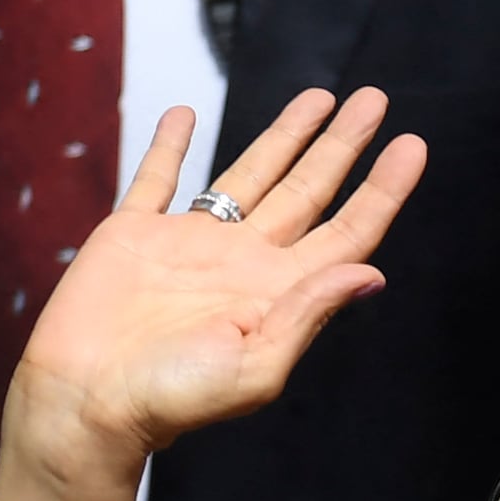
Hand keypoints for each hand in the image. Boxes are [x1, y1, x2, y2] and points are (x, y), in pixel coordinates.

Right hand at [0, 90, 425, 500]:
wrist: (86, 403)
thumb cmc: (173, 399)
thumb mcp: (257, 365)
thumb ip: (309, 313)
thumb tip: (371, 273)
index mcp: (280, 292)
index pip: (348, 231)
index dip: (382, 189)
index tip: (413, 144)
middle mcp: (244, 261)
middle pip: (308, 189)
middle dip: (342, 145)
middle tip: (375, 100)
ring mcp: (190, 244)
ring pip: (249, 174)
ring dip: (282, 135)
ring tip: (319, 97)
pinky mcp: (133, 235)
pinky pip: (156, 179)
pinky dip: (170, 145)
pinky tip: (185, 114)